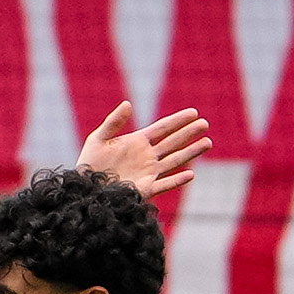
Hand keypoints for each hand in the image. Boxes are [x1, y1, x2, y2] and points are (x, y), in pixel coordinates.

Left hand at [75, 101, 212, 198]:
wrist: (86, 188)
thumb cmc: (89, 164)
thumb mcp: (99, 138)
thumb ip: (113, 122)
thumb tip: (128, 103)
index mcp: (137, 142)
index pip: (162, 128)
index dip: (178, 120)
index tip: (194, 112)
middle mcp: (147, 156)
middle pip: (173, 142)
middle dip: (189, 133)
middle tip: (205, 124)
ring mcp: (148, 172)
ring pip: (174, 161)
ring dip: (191, 153)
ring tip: (207, 143)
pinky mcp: (145, 189)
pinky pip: (164, 184)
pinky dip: (177, 180)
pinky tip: (190, 174)